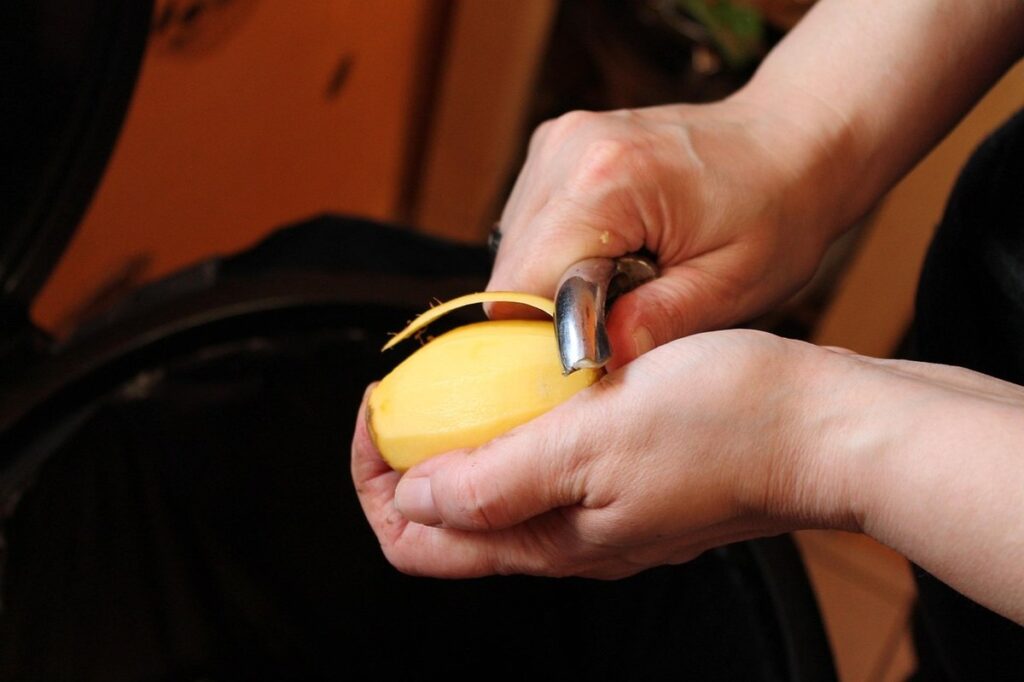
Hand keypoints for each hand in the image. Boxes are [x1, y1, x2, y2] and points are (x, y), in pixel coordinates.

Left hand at [352, 330, 849, 578]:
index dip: (376, 479)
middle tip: (410, 393)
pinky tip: (531, 384)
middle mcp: (570, 537)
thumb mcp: (591, 443)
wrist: (824, 424)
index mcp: (549, 538)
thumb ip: (497, 480)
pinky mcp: (630, 480)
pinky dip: (516, 430)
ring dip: (463, 442)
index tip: (380, 414)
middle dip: (410, 460)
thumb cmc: (725, 426)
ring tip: (462, 382)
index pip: (418, 540)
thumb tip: (416, 497)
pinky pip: (546, 467)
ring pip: (497, 491)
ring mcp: (602, 512)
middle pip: (451, 520)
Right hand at [487, 100, 840, 368]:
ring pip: (515, 248)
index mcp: (609, 181)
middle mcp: (569, 150)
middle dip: (551, 312)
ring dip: (553, 282)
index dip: (545, 335)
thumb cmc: (776, 212)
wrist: (793, 141)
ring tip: (624, 281)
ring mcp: (559, 141)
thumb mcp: (732, 284)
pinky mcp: (557, 146)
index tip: (591, 357)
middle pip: (511, 268)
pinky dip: (559, 253)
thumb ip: (658, 324)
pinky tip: (613, 253)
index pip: (523, 284)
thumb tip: (595, 366)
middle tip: (618, 322)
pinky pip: (531, 223)